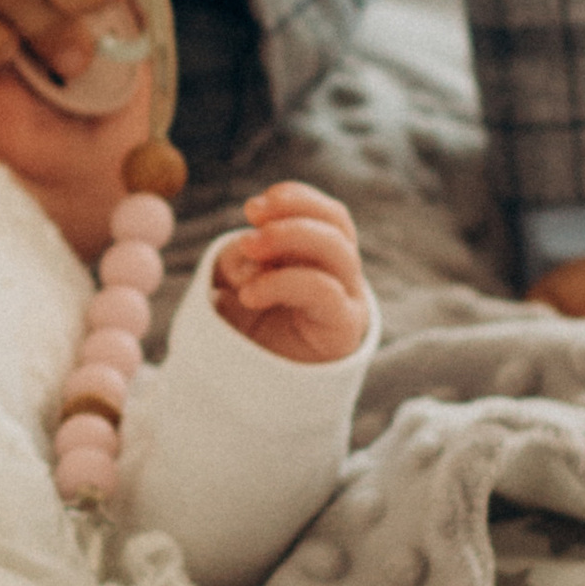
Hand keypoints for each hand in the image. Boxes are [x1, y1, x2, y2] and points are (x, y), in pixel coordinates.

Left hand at [212, 182, 372, 364]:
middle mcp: (341, 271)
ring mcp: (348, 297)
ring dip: (290, 239)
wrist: (259, 386)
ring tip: (248, 252)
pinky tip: (251, 293)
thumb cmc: (251, 328)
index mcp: (321, 253)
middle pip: (337, 224)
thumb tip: (246, 251)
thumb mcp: (237, 282)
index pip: (326, 212)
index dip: (295, 199)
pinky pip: (325, 291)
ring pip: (338, 250)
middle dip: (291, 217)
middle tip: (250, 224)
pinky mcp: (344, 327)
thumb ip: (240, 259)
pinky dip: (284, 282)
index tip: (253, 207)